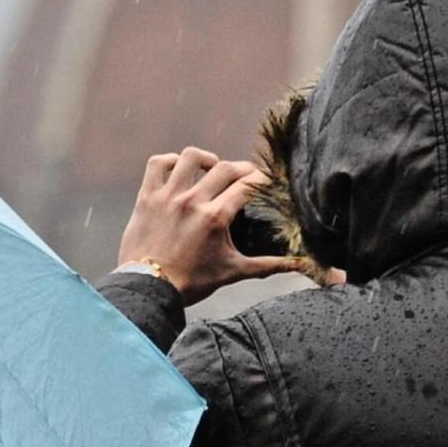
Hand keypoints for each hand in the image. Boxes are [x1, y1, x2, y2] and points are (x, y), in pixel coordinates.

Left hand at [115, 148, 305, 304]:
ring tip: (213, 166)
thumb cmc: (190, 282)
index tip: (268, 180)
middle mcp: (192, 200)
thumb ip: (268, 265)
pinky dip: (170, 161)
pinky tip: (179, 168)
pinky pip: (157, 164)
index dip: (262, 179)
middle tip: (247, 176)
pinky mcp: (147, 196)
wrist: (147, 289)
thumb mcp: (233, 272)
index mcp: (215, 217)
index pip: (247, 185)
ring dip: (206, 158)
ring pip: (190, 158)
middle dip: (241, 169)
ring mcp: (167, 195)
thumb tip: (301, 266)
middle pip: (225, 168)